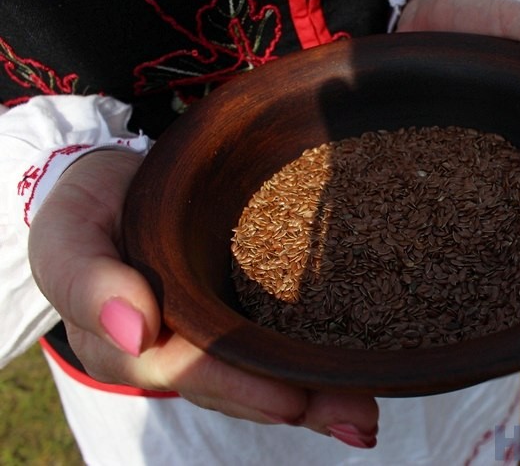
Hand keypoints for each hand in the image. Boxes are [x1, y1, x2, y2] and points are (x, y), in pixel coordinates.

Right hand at [28, 150, 378, 448]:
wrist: (118, 185)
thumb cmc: (89, 211)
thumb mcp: (69, 236)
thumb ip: (90, 281)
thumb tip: (137, 330)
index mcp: (129, 345)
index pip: (186, 371)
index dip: (238, 386)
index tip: (291, 402)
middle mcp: (175, 351)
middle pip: (237, 385)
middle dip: (297, 404)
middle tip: (358, 418)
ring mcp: (210, 335)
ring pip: (262, 374)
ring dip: (315, 398)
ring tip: (365, 414)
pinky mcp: (239, 311)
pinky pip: (273, 343)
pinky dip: (311, 365)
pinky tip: (352, 379)